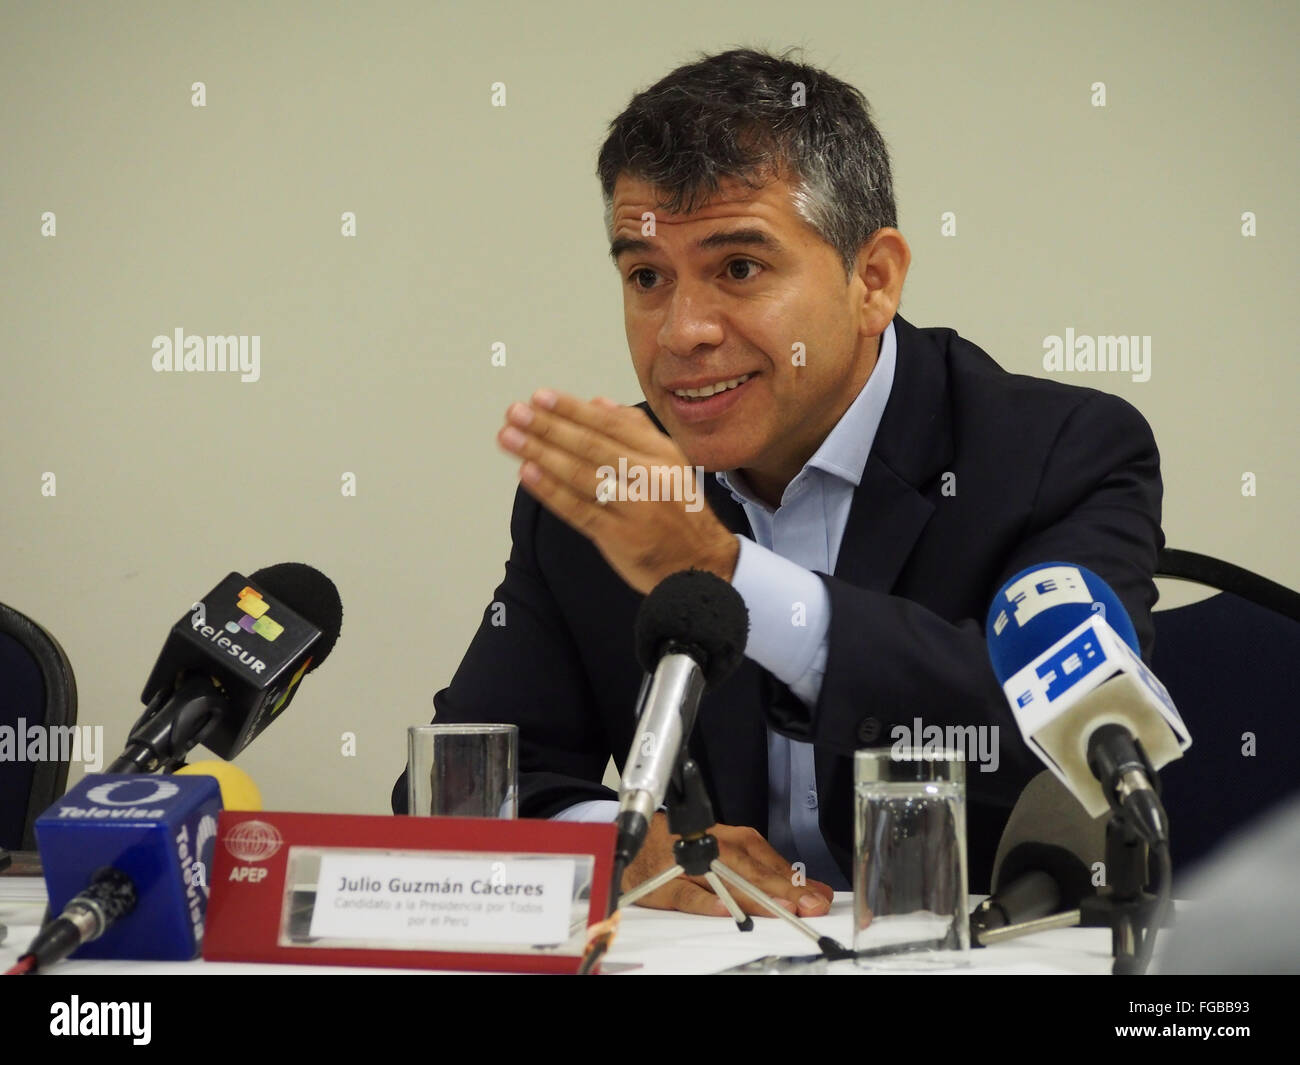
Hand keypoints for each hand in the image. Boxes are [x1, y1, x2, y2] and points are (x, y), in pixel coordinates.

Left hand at [497, 390, 738, 594]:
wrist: (702, 563)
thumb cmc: (679, 511)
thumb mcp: (670, 463)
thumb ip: (635, 430)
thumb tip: (598, 402)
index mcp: (661, 453)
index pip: (609, 424)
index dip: (571, 408)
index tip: (540, 396)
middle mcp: (649, 476)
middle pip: (590, 445)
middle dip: (548, 426)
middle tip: (515, 412)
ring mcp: (634, 507)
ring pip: (581, 474)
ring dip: (540, 453)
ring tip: (509, 437)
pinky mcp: (619, 536)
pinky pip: (578, 509)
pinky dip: (551, 491)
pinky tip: (527, 473)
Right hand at [622, 812, 834, 918]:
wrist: (641, 842)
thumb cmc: (690, 849)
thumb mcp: (732, 856)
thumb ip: (770, 874)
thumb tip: (815, 891)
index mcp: (736, 841)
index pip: (772, 863)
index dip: (797, 882)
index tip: (821, 899)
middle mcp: (718, 849)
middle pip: (753, 872)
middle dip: (784, 890)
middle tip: (809, 906)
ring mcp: (692, 866)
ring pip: (726, 881)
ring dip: (754, 895)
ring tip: (779, 908)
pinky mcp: (667, 883)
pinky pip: (688, 894)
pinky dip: (705, 902)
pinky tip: (724, 910)